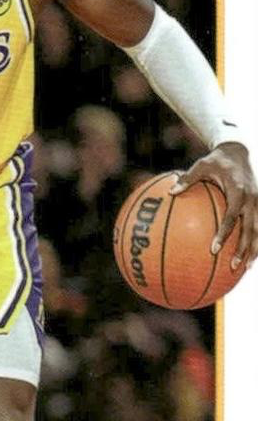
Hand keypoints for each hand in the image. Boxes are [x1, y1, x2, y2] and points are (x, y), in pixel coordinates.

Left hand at [170, 141, 257, 269]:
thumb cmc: (216, 160)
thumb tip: (170, 192)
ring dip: (253, 250)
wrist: (239, 151)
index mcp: (238, 191)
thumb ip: (187, 179)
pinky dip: (255, 242)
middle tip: (232, 266)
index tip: (214, 249)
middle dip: (243, 249)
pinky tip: (248, 257)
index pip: (232, 217)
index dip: (224, 234)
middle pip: (251, 230)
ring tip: (244, 269)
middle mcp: (252, 200)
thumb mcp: (201, 165)